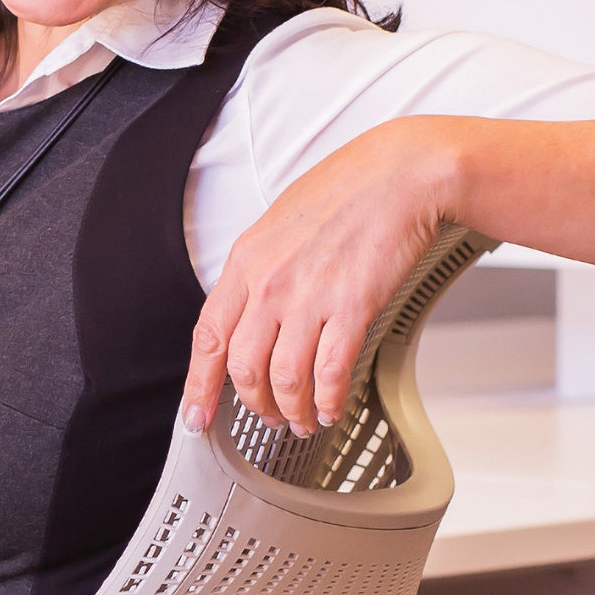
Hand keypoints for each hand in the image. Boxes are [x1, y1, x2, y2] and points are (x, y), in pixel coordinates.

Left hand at [183, 119, 459, 437]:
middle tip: (267, 417)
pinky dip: (329, 401)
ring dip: (293, 410)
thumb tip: (248, 315)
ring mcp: (309, 297)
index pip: (208, 336)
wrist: (399, 174)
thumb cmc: (345, 192)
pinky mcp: (352, 307)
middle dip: (254, 404)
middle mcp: (270, 283)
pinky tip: (332, 408)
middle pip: (244, 368)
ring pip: (285, 379)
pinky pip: (331, 372)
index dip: (199, 384)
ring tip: (303, 420)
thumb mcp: (277, 227)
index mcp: (245, 262)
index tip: (196, 415)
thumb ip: (258, 272)